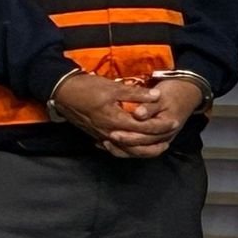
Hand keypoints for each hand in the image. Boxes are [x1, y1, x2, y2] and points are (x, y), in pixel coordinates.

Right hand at [50, 73, 178, 157]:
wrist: (63, 93)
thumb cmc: (88, 88)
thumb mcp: (113, 88)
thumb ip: (135, 94)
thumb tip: (156, 96)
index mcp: (116, 120)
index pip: (144, 127)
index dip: (160, 126)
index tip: (174, 122)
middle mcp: (110, 133)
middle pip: (137, 145)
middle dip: (154, 143)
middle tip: (169, 140)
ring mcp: (102, 136)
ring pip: (126, 150)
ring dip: (142, 150)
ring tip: (155, 148)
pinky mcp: (97, 135)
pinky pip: (115, 148)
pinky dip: (126, 150)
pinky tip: (132, 148)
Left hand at [102, 78, 202, 157]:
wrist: (186, 95)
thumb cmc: (172, 93)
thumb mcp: (162, 96)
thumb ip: (149, 106)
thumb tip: (138, 114)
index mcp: (168, 126)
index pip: (147, 133)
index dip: (130, 134)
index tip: (114, 131)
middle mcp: (164, 137)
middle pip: (143, 145)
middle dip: (125, 143)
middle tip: (108, 137)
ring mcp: (160, 141)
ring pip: (140, 151)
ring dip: (124, 150)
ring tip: (107, 144)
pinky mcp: (154, 141)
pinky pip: (140, 150)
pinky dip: (126, 150)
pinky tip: (112, 146)